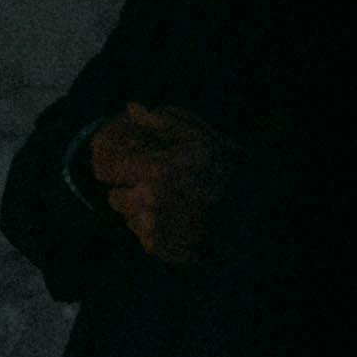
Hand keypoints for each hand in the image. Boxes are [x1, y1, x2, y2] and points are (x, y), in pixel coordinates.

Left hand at [84, 100, 226, 267]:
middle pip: (113, 197)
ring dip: (140, 210)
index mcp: (155, 171)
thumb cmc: (226, 172)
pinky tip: (177, 220)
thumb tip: (131, 108)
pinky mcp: (159, 248)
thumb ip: (162, 121)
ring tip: (171, 203)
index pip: (104, 170)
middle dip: (129, 189)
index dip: (112, 165)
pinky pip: (141, 236)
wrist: (253, 215)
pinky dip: (153, 229)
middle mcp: (149, 202)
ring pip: (127, 217)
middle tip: (156, 185)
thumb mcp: (200, 137)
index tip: (125, 164)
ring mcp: (153, 228)